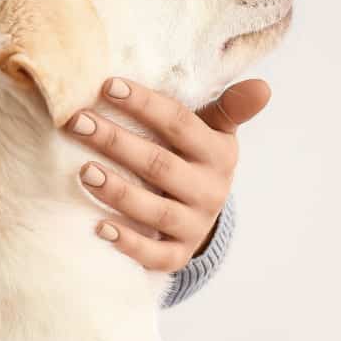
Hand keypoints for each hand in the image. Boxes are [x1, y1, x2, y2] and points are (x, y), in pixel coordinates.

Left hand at [65, 77, 270, 271]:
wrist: (203, 213)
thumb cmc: (196, 158)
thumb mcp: (215, 131)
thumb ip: (229, 107)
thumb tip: (262, 87)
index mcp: (218, 153)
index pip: (179, 123)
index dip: (145, 104)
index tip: (107, 85)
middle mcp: (210, 191)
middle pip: (159, 165)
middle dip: (117, 142)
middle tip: (78, 123)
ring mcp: (194, 225)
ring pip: (155, 210)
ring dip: (118, 191)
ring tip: (84, 171)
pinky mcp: (177, 254)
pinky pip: (153, 254)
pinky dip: (128, 242)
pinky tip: (99, 228)